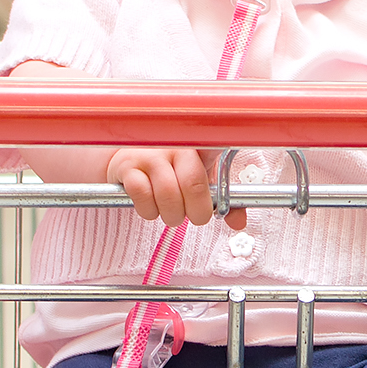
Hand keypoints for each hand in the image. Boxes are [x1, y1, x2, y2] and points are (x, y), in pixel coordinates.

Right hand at [109, 148, 247, 229]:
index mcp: (199, 146)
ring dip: (171, 214)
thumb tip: (239, 223)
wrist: (127, 158)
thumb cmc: (169, 168)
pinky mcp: (128, 166)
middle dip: (196, 212)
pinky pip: (143, 197)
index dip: (223, 150)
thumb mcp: (198, 178)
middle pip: (194, 184)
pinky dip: (149, 211)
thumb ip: (220, 200)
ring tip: (169, 210)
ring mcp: (151, 155)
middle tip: (192, 215)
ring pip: (168, 196)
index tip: (239, 144)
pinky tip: (150, 205)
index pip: (216, 145)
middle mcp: (175, 146)